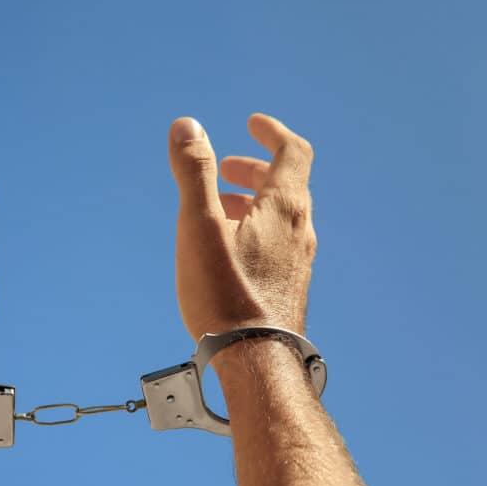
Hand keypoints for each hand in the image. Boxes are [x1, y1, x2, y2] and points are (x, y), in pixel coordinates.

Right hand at [168, 114, 316, 339]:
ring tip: (216, 209)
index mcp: (284, 207)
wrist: (254, 361)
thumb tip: (187, 125)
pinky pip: (277, 244)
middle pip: (286, 184)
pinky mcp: (288, 287)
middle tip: (223, 170)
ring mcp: (297, 261)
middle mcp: (299, 230)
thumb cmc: (225, 294)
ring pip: (280, 217)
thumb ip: (194, 173)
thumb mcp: (198, 225)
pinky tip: (227, 252)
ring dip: (250, 202)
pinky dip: (254, 230)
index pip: (292, 152)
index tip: (252, 125)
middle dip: (253, 169)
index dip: (272, 133)